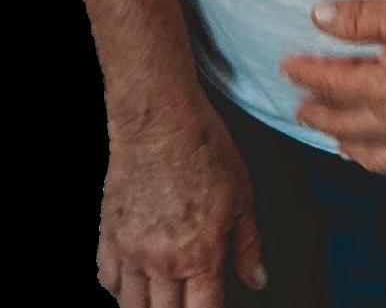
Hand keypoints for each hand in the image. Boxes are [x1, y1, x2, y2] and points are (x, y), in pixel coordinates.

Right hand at [97, 89, 268, 303]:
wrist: (157, 119)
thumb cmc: (202, 148)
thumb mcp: (242, 193)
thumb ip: (247, 243)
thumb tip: (256, 279)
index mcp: (200, 255)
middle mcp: (162, 262)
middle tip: (185, 302)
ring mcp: (131, 250)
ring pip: (131, 306)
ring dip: (147, 307)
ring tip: (159, 300)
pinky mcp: (109, 234)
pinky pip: (107, 278)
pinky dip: (118, 286)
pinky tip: (132, 279)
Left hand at [280, 0, 385, 186]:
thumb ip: (359, 17)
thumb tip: (318, 16)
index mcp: (382, 86)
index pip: (331, 82)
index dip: (305, 74)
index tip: (287, 68)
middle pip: (347, 125)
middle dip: (320, 117)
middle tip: (302, 111)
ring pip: (377, 156)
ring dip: (351, 148)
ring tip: (338, 143)